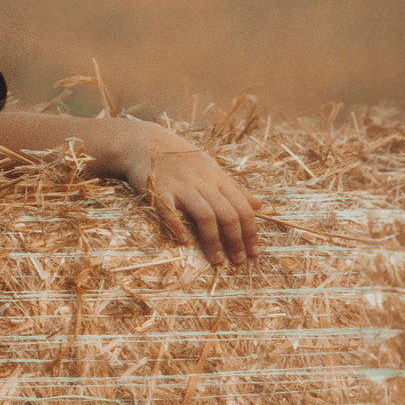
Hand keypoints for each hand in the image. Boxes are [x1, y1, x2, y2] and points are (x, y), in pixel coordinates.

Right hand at [128, 132, 259, 267]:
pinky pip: (169, 210)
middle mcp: (202, 182)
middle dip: (235, 240)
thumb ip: (235, 188)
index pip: (242, 208)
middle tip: (239, 261)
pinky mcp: (158, 189)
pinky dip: (177, 226)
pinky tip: (183, 242)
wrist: (145, 143)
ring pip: (204, 215)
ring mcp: (180, 186)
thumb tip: (259, 206)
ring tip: (216, 260)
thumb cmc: (182, 159)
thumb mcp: (212, 168)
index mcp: (217, 178)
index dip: (250, 232)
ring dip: (213, 241)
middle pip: (227, 214)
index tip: (254, 252)